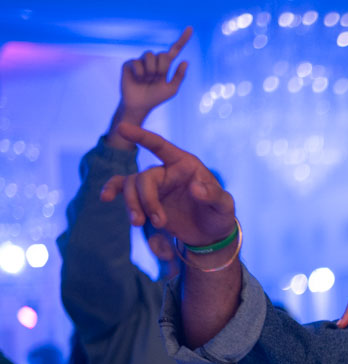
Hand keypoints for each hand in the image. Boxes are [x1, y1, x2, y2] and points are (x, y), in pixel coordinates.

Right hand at [99, 124, 234, 246]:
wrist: (209, 234)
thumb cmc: (218, 214)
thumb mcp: (224, 206)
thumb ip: (214, 195)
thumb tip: (196, 188)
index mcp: (185, 164)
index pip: (161, 146)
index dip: (142, 137)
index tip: (121, 128)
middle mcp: (166, 171)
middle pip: (143, 178)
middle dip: (145, 200)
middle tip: (158, 223)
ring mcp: (154, 186)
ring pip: (131, 186)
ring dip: (132, 205)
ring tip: (139, 224)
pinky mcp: (145, 200)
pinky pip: (123, 191)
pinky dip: (112, 191)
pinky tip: (105, 198)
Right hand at [108, 28, 191, 148]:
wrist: (140, 105)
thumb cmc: (156, 98)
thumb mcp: (172, 89)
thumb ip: (179, 76)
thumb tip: (185, 61)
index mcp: (165, 65)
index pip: (175, 50)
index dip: (183, 39)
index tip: (190, 28)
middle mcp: (154, 60)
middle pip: (163, 54)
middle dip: (162, 69)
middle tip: (157, 79)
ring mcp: (141, 61)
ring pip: (150, 55)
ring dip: (151, 71)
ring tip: (147, 79)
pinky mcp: (130, 63)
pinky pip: (138, 63)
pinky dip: (140, 74)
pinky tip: (138, 80)